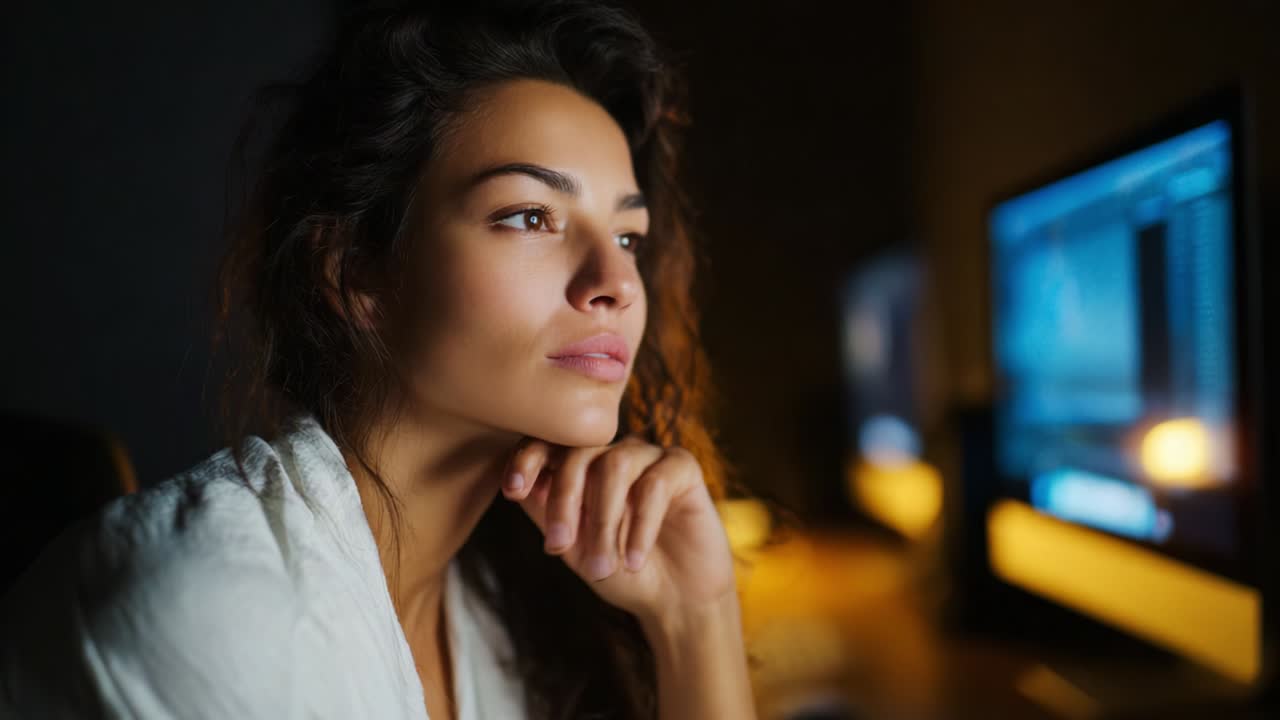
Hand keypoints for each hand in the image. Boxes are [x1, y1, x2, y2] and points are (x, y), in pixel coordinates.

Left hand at [499, 435, 735, 623]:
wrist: (675, 601)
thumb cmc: (620, 573)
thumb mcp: (574, 549)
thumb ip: (548, 516)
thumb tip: (518, 487)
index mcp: (581, 467)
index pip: (548, 445)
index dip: (527, 459)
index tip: (513, 490)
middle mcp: (613, 453)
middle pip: (579, 453)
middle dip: (563, 500)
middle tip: (559, 547)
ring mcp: (648, 456)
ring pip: (615, 466)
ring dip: (603, 520)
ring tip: (602, 566)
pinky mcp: (682, 468)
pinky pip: (655, 484)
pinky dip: (640, 526)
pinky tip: (634, 560)